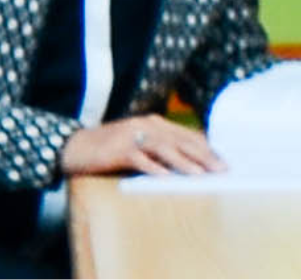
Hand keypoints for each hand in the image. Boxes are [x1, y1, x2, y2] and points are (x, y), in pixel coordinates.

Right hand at [62, 115, 225, 175]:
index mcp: (155, 123)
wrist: (76, 146)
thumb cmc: (112, 149)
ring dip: (184, 162)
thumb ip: (163, 149)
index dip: (207, 148)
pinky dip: (154, 168)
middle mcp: (147, 125)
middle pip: (181, 141)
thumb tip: (192, 161)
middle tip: (222, 170)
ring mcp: (132, 136)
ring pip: (165, 149)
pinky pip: (140, 160)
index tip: (225, 161)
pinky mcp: (118, 149)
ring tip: (201, 174)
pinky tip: (166, 177)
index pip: (187, 136)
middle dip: (204, 156)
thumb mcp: (141, 144)